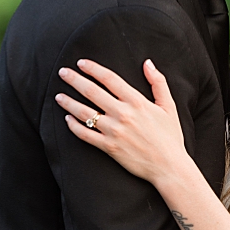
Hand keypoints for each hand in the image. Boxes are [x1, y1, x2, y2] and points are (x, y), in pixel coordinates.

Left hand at [56, 59, 188, 183]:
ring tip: (58, 96)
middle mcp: (123, 114)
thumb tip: (148, 63)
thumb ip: (158, 83)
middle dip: (74, 79)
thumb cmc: (170, 137)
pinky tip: (67, 119)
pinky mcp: (108, 147)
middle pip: (92, 91)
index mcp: (137, 102)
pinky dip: (73, 126)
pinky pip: (84, 134)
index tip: (81, 63)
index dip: (93, 69)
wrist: (169, 166)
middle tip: (63, 72)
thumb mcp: (169, 107)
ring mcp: (114, 131)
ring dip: (68, 102)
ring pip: (83, 112)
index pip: (110, 79)